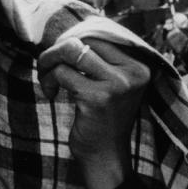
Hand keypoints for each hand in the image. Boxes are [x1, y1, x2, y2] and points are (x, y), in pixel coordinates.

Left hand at [37, 36, 151, 188]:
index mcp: (139, 65)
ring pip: (71, 51)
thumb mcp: (109, 84)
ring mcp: (118, 84)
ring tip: (48, 81)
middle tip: (48, 68)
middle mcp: (134, 72)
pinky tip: (51, 95)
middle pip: (84, 39)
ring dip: (49, 63)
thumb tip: (70, 32)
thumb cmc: (101, 119)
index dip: (73, 43)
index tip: (61, 60)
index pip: (100, 35)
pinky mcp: (98, 97)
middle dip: (57, 51)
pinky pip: (62, 73)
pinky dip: (49, 81)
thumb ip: (99, 59)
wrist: (104, 156)